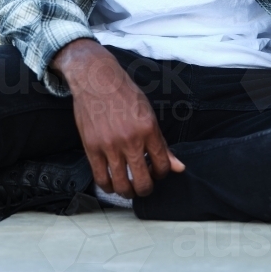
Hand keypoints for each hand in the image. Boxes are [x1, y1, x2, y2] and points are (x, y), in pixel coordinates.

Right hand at [52, 39, 184, 198]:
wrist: (97, 79)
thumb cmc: (124, 93)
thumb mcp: (149, 113)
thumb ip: (162, 143)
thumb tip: (179, 167)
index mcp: (148, 129)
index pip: (163, 166)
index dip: (162, 173)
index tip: (157, 170)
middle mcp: (130, 140)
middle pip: (143, 182)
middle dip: (146, 188)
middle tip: (144, 184)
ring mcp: (110, 146)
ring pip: (122, 185)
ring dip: (127, 192)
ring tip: (128, 187)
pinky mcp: (92, 148)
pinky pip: (101, 179)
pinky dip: (108, 186)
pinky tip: (111, 182)